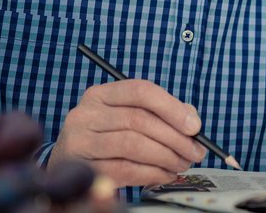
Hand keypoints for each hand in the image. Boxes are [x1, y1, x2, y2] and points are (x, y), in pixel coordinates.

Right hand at [48, 80, 205, 187]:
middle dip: (175, 138)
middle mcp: (86, 114)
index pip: (141, 91)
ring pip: (133, 145)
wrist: (70, 166)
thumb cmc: (108, 137)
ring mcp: (80, 141)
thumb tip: (192, 121)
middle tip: (195, 152)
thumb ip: (161, 113)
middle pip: (139, 120)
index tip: (195, 126)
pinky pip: (125, 170)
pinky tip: (165, 174)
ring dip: (165, 157)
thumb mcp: (128, 117)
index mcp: (101, 94)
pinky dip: (152, 173)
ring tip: (181, 164)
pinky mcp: (83, 168)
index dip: (172, 108)